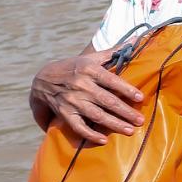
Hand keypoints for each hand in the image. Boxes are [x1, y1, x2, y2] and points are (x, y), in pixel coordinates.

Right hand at [29, 50, 143, 144]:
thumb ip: (113, 52)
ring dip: (113, 124)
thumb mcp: (90, 58)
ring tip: (130, 131)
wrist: (41, 80)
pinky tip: (103, 140)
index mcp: (89, 70)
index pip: (111, 80)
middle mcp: (81, 86)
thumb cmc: (74, 67)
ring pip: (96, 115)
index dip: (126, 89)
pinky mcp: (65, 113)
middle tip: (140, 120)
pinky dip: (90, 134)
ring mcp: (72, 101)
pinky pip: (78, 126)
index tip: (140, 98)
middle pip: (107, 101)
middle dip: (125, 112)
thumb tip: (135, 40)